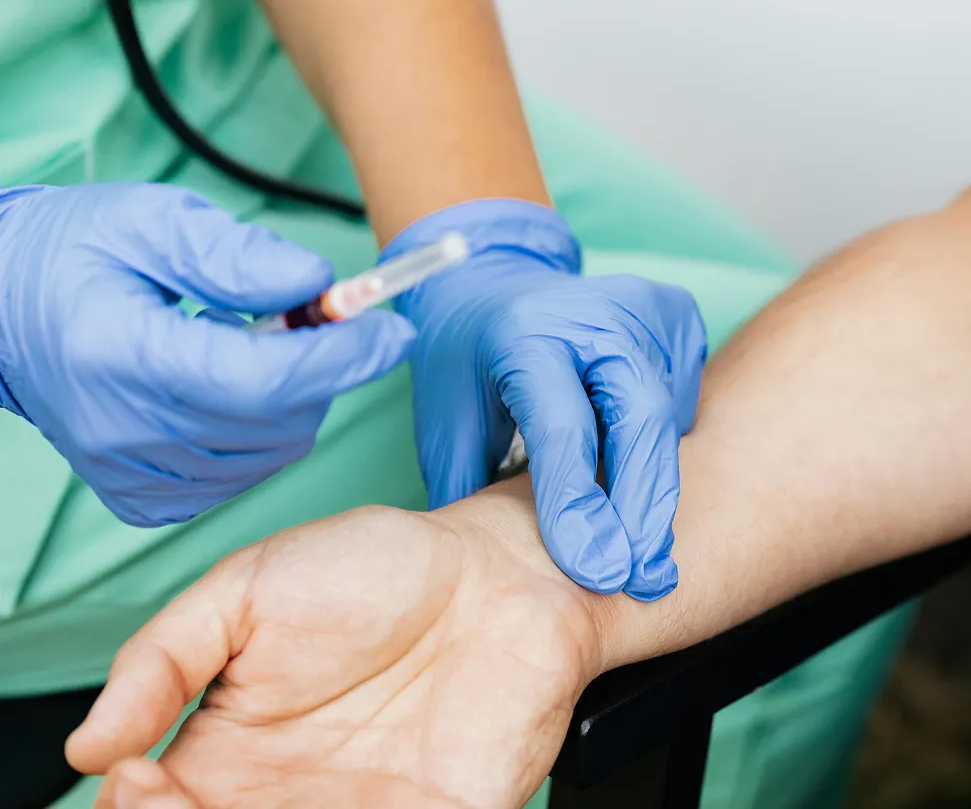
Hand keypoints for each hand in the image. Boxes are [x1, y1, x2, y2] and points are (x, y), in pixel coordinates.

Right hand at [0, 183, 415, 525]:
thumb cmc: (74, 253)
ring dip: (296, 400)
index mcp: (120, 355)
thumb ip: (238, 257)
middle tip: (321, 318)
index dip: (343, 358)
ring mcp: (132, 473)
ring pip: (270, 454)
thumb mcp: (152, 222)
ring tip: (260, 344)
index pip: (263, 381)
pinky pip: (240, 476)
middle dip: (325, 369)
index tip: (395, 330)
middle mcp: (124, 431)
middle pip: (277, 423)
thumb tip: (320, 288)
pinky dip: (262, 433)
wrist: (0, 313)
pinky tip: (232, 389)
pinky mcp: (142, 496)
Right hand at [66, 478, 605, 808]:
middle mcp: (290, 800)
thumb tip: (87, 744)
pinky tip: (357, 806)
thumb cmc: (379, 568)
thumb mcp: (247, 588)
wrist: (502, 568)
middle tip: (192, 804)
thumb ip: (161, 659)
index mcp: (228, 756)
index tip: (140, 779)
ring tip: (282, 803)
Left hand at [388, 199, 707, 600]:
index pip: (565, 429)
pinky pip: (682, 399)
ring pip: (668, 417)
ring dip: (656, 488)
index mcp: (524, 333)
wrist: (496, 279)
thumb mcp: (447, 418)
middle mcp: (593, 313)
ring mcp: (644, 308)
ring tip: (644, 548)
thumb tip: (509, 566)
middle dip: (645, 509)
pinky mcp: (677, 316)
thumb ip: (475, 486)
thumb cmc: (465, 359)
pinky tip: (639, 472)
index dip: (580, 505)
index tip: (597, 571)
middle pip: (641, 420)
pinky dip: (663, 446)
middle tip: (645, 578)